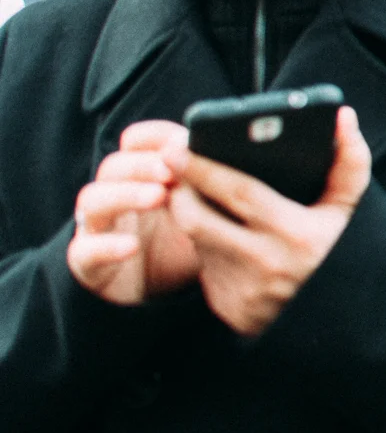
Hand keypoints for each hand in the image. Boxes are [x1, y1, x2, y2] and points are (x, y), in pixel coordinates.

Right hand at [66, 121, 201, 304]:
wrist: (164, 294)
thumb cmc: (191, 242)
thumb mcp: (209, 213)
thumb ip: (218, 188)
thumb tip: (253, 158)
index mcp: (144, 175)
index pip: (137, 142)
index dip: (153, 138)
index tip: (180, 142)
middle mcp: (115, 194)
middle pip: (115, 166)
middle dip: (144, 164)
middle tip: (172, 170)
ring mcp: (97, 226)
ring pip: (94, 199)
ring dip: (125, 194)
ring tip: (158, 196)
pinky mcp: (87, 262)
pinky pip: (85, 250)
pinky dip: (107, 245)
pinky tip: (131, 246)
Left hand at [165, 107, 372, 336]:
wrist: (339, 322)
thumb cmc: (342, 253)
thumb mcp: (348, 210)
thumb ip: (349, 162)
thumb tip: (342, 117)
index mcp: (297, 235)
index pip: (238, 193)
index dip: (203, 168)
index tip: (177, 147)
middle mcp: (266, 265)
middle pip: (198, 218)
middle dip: (179, 188)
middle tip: (172, 165)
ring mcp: (244, 291)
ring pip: (197, 242)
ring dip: (190, 215)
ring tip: (193, 191)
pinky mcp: (229, 309)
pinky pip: (205, 268)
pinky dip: (206, 246)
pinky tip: (217, 233)